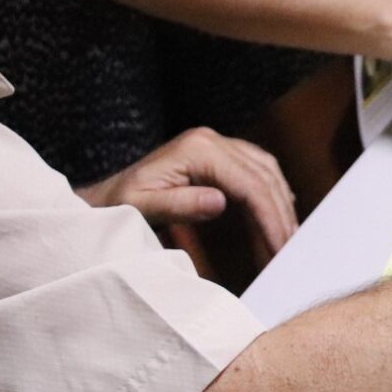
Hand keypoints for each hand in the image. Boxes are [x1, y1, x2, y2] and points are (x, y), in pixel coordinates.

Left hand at [76, 127, 298, 263]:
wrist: (102, 196)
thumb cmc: (117, 205)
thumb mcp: (141, 208)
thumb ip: (179, 205)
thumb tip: (221, 202)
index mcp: (198, 149)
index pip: (249, 183)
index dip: (269, 217)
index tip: (280, 248)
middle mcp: (212, 140)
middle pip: (264, 176)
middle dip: (280, 214)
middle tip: (289, 250)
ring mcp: (216, 144)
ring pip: (266, 169)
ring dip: (280, 203)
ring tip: (287, 238)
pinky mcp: (217, 153)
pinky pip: (256, 168)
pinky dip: (271, 191)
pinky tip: (278, 213)